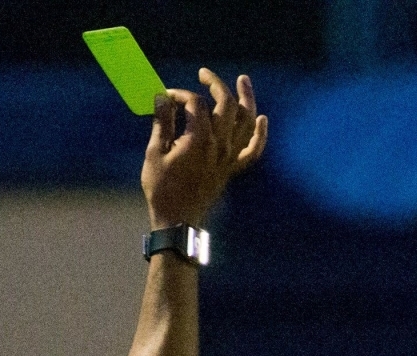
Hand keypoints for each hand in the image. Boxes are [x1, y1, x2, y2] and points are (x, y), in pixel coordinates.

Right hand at [142, 69, 267, 229]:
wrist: (178, 220)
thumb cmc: (161, 188)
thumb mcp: (154, 153)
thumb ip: (162, 122)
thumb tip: (163, 97)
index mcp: (198, 139)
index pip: (195, 103)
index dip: (180, 94)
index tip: (167, 97)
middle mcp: (219, 145)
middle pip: (225, 104)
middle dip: (216, 84)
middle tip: (204, 74)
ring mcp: (229, 157)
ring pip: (245, 122)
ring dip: (246, 99)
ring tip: (243, 80)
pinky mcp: (232, 168)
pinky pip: (253, 150)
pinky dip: (259, 134)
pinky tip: (262, 119)